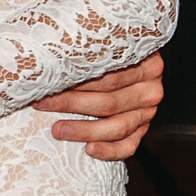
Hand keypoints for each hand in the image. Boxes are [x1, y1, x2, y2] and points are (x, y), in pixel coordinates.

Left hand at [38, 50, 164, 160]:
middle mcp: (150, 89)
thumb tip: (49, 53)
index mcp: (146, 63)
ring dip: (84, 130)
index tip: (48, 82)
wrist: (131, 64)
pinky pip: (128, 146)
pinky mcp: (142, 130)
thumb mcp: (105, 44)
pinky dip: (109, 151)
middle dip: (72, 104)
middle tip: (44, 104)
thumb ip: (87, 49)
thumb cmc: (105, 53)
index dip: (76, 80)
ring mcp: (148, 112)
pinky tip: (90, 150)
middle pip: (109, 101)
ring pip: (117, 126)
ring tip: (58, 130)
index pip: (110, 75)